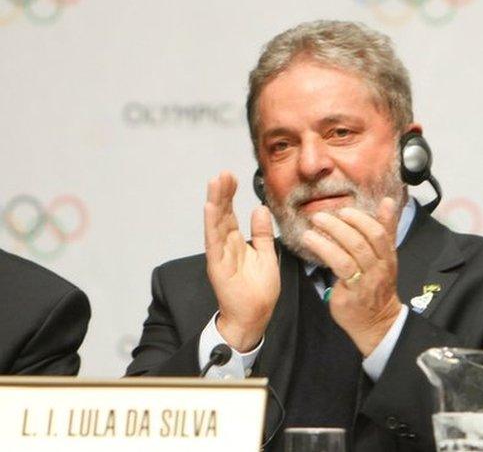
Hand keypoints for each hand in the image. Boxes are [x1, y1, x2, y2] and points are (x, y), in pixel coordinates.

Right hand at [204, 172, 279, 351]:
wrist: (255, 316)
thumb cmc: (259, 289)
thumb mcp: (266, 255)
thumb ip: (261, 233)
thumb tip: (259, 209)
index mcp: (237, 243)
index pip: (231, 214)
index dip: (230, 195)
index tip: (232, 176)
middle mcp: (225, 246)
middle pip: (221, 215)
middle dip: (222, 193)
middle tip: (223, 173)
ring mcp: (220, 255)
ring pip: (215, 224)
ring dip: (215, 203)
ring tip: (215, 183)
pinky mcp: (218, 266)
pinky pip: (214, 243)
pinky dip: (211, 225)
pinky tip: (210, 208)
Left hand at [301, 198, 402, 356]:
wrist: (378, 321)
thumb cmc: (377, 286)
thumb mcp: (385, 257)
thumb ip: (386, 230)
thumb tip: (388, 202)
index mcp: (388, 256)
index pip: (379, 233)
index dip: (361, 219)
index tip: (344, 210)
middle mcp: (380, 267)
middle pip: (363, 240)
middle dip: (341, 224)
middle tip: (321, 216)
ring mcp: (367, 281)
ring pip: (351, 252)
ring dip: (330, 236)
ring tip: (311, 228)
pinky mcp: (352, 293)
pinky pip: (340, 267)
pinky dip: (325, 251)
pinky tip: (312, 242)